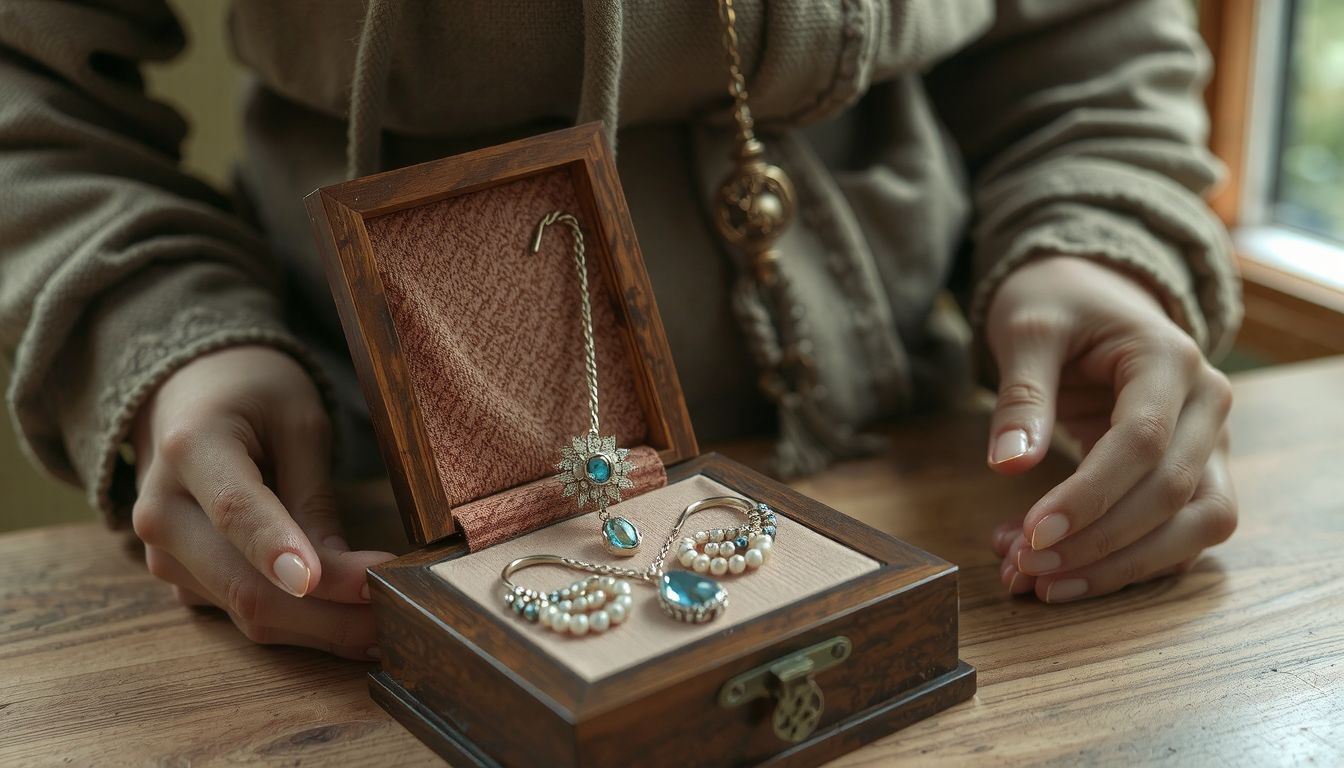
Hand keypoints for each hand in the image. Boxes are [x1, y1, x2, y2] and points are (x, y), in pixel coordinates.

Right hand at [130, 345, 394, 657]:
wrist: (188, 396)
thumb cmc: (253, 397)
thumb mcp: (299, 422)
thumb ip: (315, 496)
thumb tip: (346, 571)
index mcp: (191, 448)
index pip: (237, 511)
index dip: (280, 550)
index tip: (324, 579)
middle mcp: (162, 510)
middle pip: (244, 584)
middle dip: (329, 611)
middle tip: (399, 610)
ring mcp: (162, 554)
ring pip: (247, 614)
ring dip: (321, 627)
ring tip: (387, 622)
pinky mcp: (180, 581)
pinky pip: (242, 615)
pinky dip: (299, 624)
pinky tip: (347, 619)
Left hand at [983, 256, 1236, 601]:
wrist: (1089, 293)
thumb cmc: (1057, 304)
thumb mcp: (1027, 330)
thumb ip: (1022, 396)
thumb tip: (1008, 466)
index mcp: (1171, 360)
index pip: (1142, 442)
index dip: (1089, 497)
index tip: (1032, 533)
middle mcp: (1208, 406)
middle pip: (1171, 494)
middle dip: (1097, 543)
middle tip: (1024, 567)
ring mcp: (1211, 444)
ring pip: (1194, 528)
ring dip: (1120, 567)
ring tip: (1042, 583)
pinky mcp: (1196, 474)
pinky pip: (1180, 535)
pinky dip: (1126, 564)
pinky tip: (1062, 575)